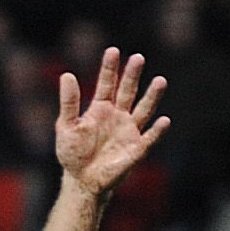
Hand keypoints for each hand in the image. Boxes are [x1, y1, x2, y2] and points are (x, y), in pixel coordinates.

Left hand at [56, 47, 168, 198]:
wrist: (82, 179)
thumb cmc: (72, 152)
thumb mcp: (66, 126)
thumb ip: (69, 102)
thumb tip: (66, 75)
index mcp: (100, 108)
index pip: (107, 84)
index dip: (110, 68)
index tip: (113, 50)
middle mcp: (118, 115)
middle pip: (127, 91)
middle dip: (132, 75)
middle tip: (138, 57)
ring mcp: (129, 130)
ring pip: (143, 109)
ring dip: (152, 96)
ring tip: (160, 80)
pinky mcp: (137, 148)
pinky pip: (149, 137)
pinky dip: (157, 130)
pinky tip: (163, 120)